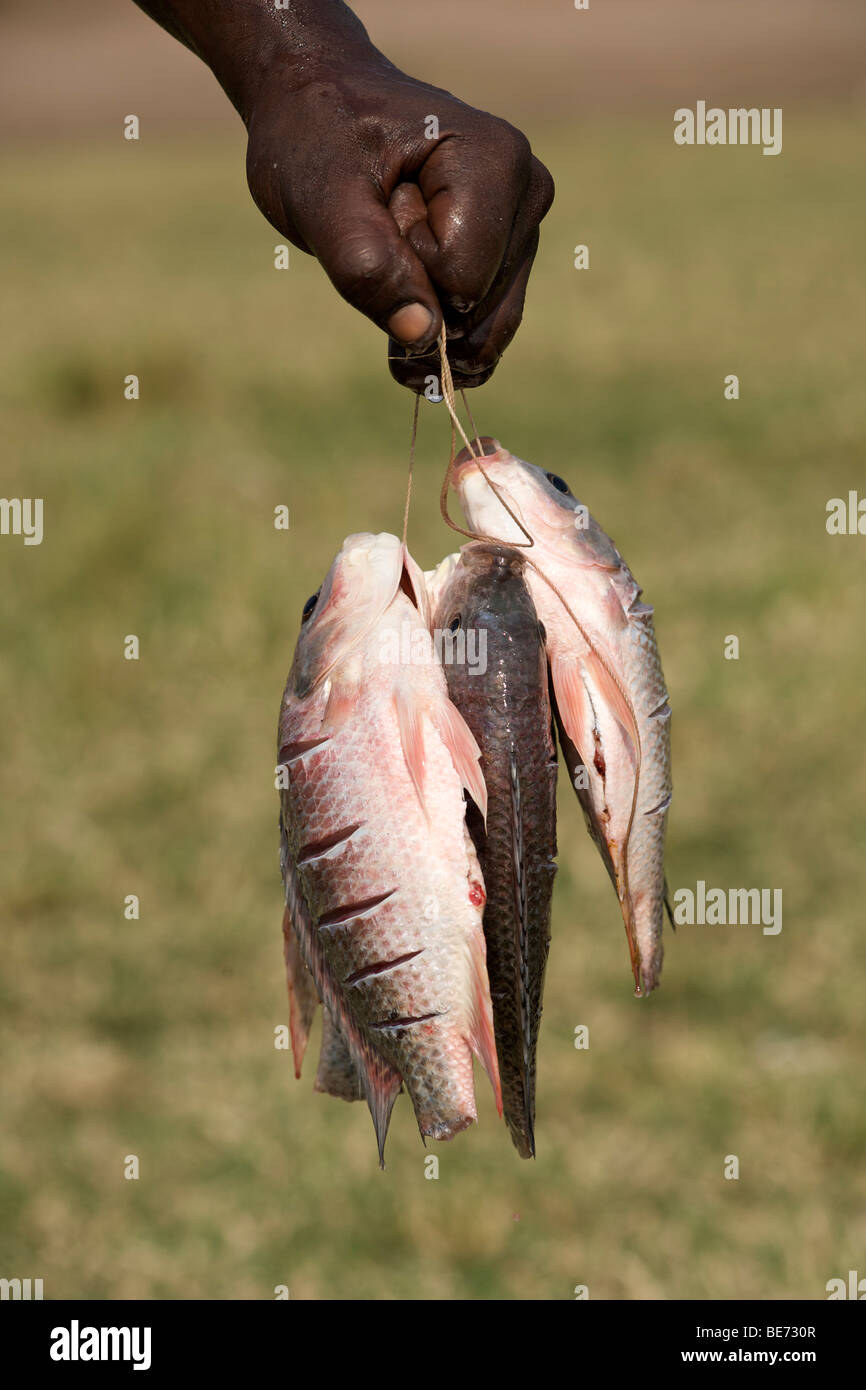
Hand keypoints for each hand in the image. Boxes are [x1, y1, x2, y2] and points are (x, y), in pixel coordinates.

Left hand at [245, 57, 553, 389]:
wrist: (319, 103)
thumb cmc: (315, 137)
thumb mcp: (322, 199)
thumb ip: (367, 267)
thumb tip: (424, 337)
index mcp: (495, 162)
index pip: (462, 281)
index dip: (404, 270)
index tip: (376, 209)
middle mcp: (527, 191)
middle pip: (478, 308)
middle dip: (417, 300)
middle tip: (377, 231)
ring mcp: (523, 223)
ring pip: (484, 326)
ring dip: (424, 324)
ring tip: (381, 269)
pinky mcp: (509, 249)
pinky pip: (486, 326)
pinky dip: (441, 340)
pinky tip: (403, 327)